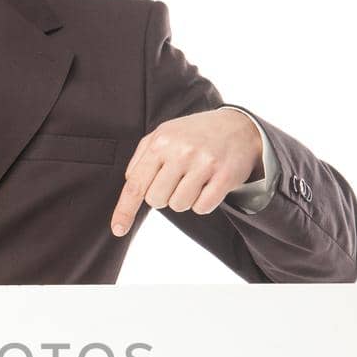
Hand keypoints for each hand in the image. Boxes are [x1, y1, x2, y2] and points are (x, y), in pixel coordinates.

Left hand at [111, 108, 262, 236]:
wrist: (238, 126)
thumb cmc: (194, 135)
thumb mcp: (164, 135)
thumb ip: (142, 158)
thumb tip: (130, 184)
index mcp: (161, 141)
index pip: (136, 184)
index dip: (125, 210)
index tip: (118, 229)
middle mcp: (181, 151)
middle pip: (156, 200)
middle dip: (163, 196)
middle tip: (177, 179)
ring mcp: (204, 163)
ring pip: (179, 205)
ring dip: (184, 199)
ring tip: (195, 179)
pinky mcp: (224, 176)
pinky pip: (202, 208)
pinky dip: (203, 202)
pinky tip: (209, 184)